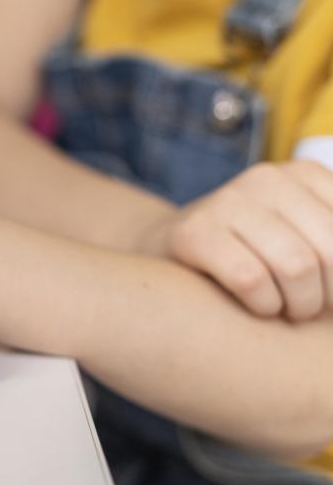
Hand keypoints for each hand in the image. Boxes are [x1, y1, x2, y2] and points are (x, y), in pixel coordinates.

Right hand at [138, 161, 332, 320]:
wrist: (168, 249)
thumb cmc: (255, 253)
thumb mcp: (306, 234)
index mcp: (306, 174)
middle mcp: (267, 178)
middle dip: (332, 295)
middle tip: (316, 309)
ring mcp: (226, 201)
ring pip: (297, 268)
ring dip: (300, 306)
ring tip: (289, 311)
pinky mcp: (194, 232)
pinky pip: (252, 280)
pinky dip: (264, 305)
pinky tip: (258, 306)